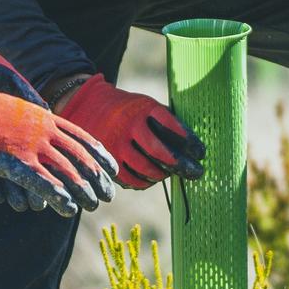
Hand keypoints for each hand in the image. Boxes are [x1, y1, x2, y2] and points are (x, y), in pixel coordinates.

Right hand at [0, 73, 115, 217]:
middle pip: (80, 158)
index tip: (113, 170)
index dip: (100, 156)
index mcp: (46, 118)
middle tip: (109, 195)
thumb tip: (47, 112)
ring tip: (92, 206)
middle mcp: (44, 132)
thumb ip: (34, 112)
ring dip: (83, 193)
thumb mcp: (16, 104)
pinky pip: (44, 184)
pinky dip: (60, 198)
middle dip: (97, 179)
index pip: (83, 138)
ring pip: (67, 173)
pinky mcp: (14, 162)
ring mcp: (31, 147)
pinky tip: (68, 209)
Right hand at [55, 74, 204, 188]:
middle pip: (160, 152)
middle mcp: (129, 126)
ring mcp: (116, 144)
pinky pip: (130, 179)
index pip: (172, 126)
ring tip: (170, 173)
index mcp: (143, 108)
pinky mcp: (107, 159)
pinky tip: (152, 179)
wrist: (88, 106)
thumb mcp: (145, 105)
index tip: (201, 152)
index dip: (189, 141)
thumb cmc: (128, 109)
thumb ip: (165, 122)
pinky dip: (144, 182)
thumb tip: (193, 147)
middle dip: (181, 165)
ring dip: (163, 174)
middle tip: (196, 172)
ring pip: (146, 169)